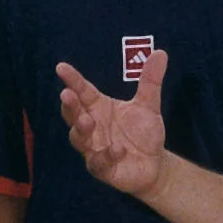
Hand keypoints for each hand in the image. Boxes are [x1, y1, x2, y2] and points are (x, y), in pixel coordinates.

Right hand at [57, 56, 169, 202]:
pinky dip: (107, 155)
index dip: (72, 80)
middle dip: (69, 106)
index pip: (82, 91)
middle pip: (73, 115)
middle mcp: (92, 127)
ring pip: (79, 139)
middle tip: (66, 94)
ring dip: (81, 130)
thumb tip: (160, 53)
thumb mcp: (148, 105)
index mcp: (99, 108)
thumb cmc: (143, 133)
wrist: (155, 164)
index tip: (61, 67)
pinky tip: (118, 149)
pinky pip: (99, 163)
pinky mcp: (103, 169)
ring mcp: (94, 148)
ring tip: (88, 121)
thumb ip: (150, 81)